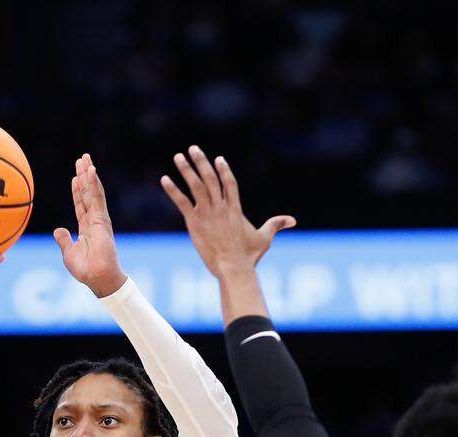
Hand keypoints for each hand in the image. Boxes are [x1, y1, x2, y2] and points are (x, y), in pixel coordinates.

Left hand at [53, 154, 126, 297]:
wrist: (98, 278)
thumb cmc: (86, 270)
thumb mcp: (69, 253)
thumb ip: (64, 240)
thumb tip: (58, 230)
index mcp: (86, 228)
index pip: (81, 204)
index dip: (78, 190)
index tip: (76, 176)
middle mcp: (94, 220)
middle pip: (88, 193)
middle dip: (84, 176)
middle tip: (82, 159)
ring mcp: (99, 219)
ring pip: (93, 192)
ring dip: (89, 175)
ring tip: (86, 159)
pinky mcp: (102, 220)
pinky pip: (97, 198)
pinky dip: (94, 184)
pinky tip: (91, 171)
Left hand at [160, 145, 294, 277]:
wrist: (233, 267)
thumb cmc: (249, 256)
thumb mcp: (265, 238)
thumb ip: (276, 225)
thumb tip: (293, 220)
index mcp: (235, 209)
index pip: (229, 183)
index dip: (224, 170)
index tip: (218, 159)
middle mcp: (221, 207)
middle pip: (210, 178)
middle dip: (202, 162)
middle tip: (193, 148)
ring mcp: (207, 213)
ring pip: (196, 186)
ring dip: (186, 170)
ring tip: (178, 156)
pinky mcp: (195, 222)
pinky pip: (182, 202)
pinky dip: (173, 190)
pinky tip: (164, 179)